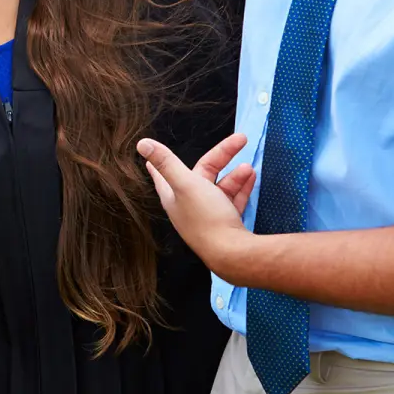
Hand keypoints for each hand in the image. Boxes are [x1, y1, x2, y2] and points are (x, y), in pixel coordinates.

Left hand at [137, 134, 256, 275]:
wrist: (233, 254)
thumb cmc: (206, 218)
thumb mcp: (185, 184)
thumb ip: (166, 162)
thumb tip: (141, 143)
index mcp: (174, 197)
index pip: (164, 175)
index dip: (159, 164)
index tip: (149, 159)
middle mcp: (189, 207)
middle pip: (204, 174)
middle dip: (223, 157)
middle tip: (241, 139)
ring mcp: (209, 217)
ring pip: (221, 188)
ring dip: (236, 175)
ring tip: (249, 167)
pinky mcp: (227, 225)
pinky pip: (234, 201)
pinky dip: (242, 188)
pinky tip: (252, 177)